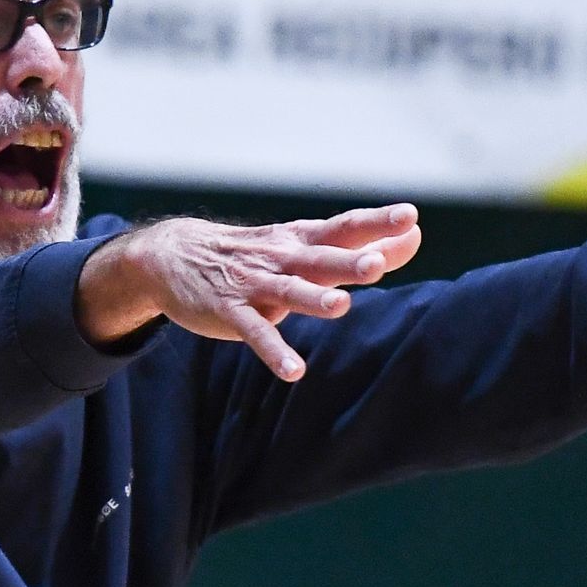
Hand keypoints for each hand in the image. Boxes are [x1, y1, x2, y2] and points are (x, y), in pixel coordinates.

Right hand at [76, 204, 422, 380]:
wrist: (172, 256)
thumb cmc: (256, 253)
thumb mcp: (303, 245)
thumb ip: (359, 246)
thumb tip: (414, 237)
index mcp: (302, 239)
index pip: (344, 227)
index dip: (376, 222)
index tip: (410, 216)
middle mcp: (282, 257)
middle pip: (321, 258)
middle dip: (348, 261)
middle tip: (376, 264)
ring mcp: (255, 284)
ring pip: (289, 291)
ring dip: (314, 298)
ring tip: (340, 306)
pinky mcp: (230, 310)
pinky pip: (255, 332)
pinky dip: (274, 351)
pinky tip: (294, 370)